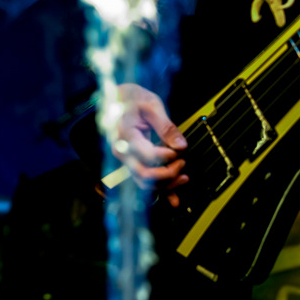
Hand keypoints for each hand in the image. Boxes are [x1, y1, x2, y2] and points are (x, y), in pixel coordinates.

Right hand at [112, 83, 189, 205]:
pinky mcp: (131, 163)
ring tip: (183, 176)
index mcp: (125, 134)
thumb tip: (181, 146)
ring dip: (166, 184)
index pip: (147, 154)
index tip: (178, 149)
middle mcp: (122, 151)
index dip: (166, 156)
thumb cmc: (132, 98)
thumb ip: (166, 126)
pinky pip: (144, 182)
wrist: (116, 98)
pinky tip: (174, 200)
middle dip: (168, 173)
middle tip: (182, 162)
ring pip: (144, 182)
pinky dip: (160, 192)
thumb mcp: (151, 105)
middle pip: (144, 174)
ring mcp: (125, 159)